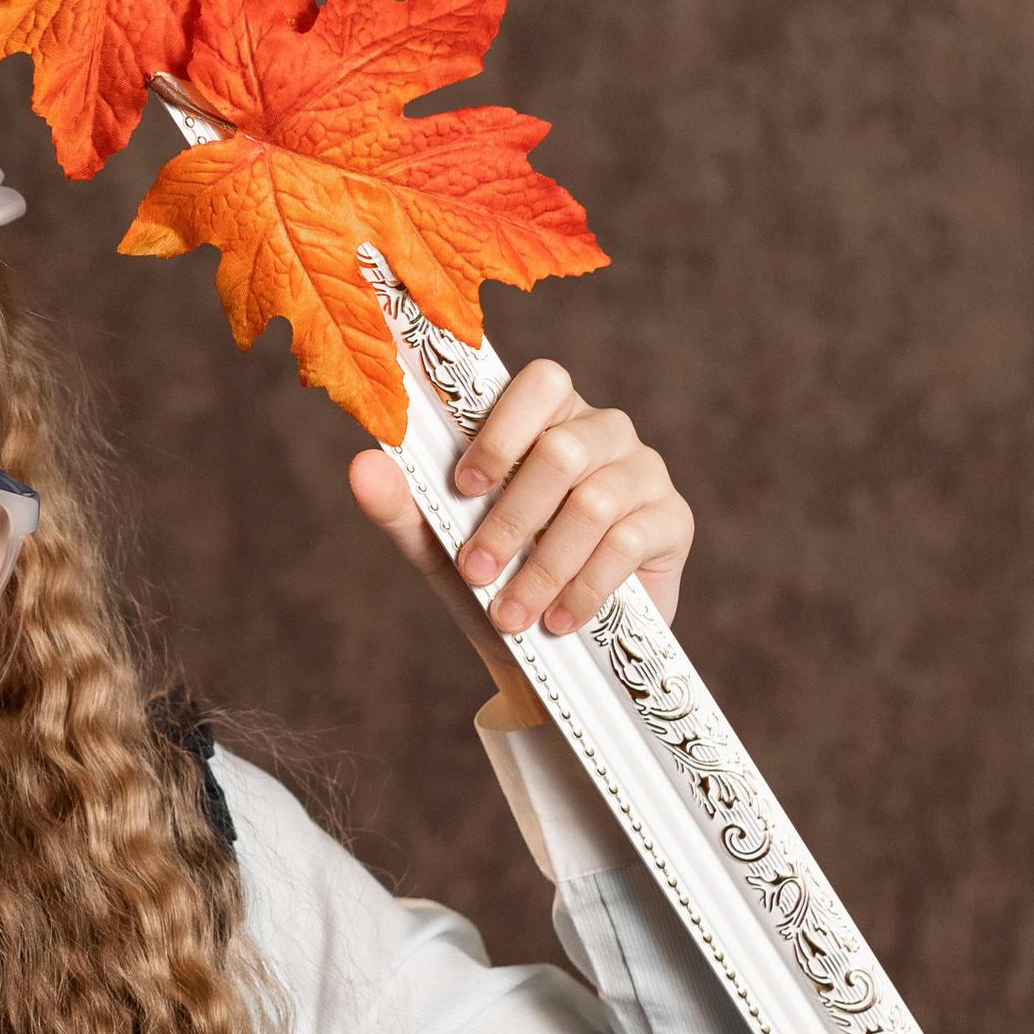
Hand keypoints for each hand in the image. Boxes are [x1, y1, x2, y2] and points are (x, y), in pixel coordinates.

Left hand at [347, 359, 690, 705]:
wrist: (547, 652)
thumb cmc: (492, 578)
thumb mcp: (439, 548)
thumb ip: (403, 506)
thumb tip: (362, 467)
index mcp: (546, 417)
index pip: (541, 382)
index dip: (503, 428)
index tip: (463, 486)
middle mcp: (601, 432)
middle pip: (563, 450)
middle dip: (511, 519)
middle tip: (475, 571)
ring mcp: (643, 472)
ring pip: (595, 501)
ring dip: (544, 565)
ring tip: (511, 614)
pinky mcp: (672, 520)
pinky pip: (629, 542)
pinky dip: (585, 587)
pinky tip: (557, 620)